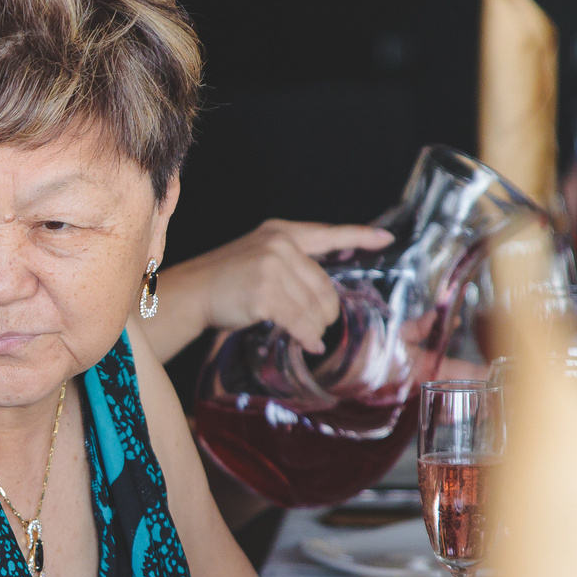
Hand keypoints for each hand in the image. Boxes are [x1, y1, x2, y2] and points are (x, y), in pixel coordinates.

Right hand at [151, 220, 391, 355]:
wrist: (192, 291)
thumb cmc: (226, 279)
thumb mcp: (259, 256)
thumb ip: (293, 265)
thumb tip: (326, 297)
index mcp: (282, 233)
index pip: (328, 233)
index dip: (359, 236)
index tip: (384, 239)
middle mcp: (279, 245)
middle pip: (326, 287)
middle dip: (326, 312)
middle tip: (317, 324)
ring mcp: (271, 268)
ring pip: (315, 308)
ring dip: (314, 327)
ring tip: (305, 333)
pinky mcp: (265, 294)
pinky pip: (300, 322)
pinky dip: (307, 337)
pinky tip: (308, 343)